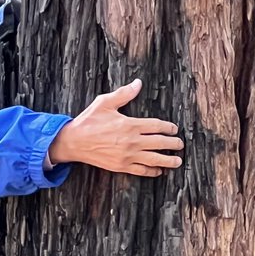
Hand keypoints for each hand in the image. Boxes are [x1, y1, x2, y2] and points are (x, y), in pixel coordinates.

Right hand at [48, 78, 183, 177]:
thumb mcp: (104, 102)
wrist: (74, 142)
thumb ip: (123, 94)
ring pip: (154, 159)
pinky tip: (159, 170)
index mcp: (129, 124)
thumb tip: (138, 83)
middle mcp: (131, 141)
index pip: (156, 126)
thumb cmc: (88, 121)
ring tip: (177, 161)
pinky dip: (153, 171)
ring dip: (169, 161)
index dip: (168, 128)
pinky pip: (142, 170)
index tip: (174, 129)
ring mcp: (127, 155)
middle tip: (180, 144)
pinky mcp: (121, 166)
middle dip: (173, 144)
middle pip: (160, 143)